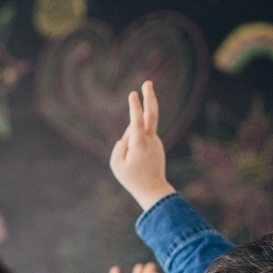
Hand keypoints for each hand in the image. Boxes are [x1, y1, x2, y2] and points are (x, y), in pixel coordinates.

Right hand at [109, 81, 175, 210]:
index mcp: (140, 145)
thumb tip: (128, 134)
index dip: (135, 108)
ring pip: (138, 131)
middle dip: (149, 98)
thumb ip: (120, 145)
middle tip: (148, 82)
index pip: (137, 123)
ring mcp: (155, 141)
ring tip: (134, 163)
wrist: (153, 189)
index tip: (133, 94)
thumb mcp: (117, 164)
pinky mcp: (155, 143)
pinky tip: (138, 161)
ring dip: (131, 141)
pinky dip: (134, 143)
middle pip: (151, 115)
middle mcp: (151, 140)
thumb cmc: (132, 178)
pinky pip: (140, 137)